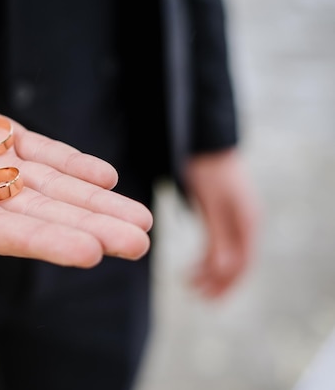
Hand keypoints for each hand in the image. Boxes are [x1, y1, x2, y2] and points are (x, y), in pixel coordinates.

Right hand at [0, 65, 152, 266]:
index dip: (39, 240)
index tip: (90, 252)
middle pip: (34, 215)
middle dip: (86, 229)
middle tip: (139, 243)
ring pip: (47, 189)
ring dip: (94, 203)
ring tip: (141, 221)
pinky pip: (40, 154)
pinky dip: (73, 165)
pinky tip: (107, 177)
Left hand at [185, 148, 259, 297]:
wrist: (205, 143)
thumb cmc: (207, 171)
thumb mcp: (211, 204)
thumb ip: (219, 236)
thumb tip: (225, 270)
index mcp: (247, 222)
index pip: (241, 263)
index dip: (224, 282)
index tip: (202, 295)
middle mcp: (246, 223)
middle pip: (237, 263)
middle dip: (217, 282)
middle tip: (194, 293)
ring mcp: (237, 219)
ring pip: (229, 254)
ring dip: (211, 271)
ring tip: (189, 282)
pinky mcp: (225, 215)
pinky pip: (221, 243)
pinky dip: (210, 257)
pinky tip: (197, 265)